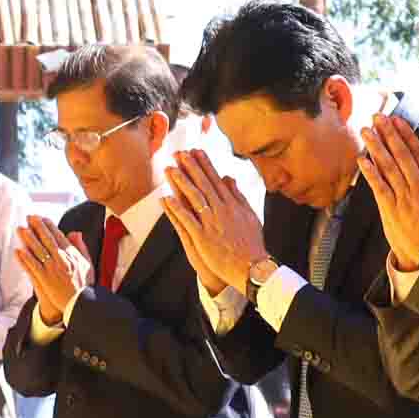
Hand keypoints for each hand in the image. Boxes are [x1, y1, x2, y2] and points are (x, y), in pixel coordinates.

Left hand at [15, 216, 93, 326]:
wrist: (80, 303)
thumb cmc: (84, 285)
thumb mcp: (87, 263)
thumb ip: (81, 247)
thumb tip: (75, 232)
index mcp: (71, 254)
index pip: (58, 236)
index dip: (49, 225)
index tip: (42, 218)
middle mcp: (61, 259)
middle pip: (47, 239)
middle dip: (37, 227)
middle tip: (29, 217)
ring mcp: (52, 269)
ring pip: (38, 250)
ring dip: (28, 239)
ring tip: (20, 229)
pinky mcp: (45, 279)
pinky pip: (33, 266)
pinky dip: (25, 258)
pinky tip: (18, 250)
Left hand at [162, 154, 270, 290]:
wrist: (252, 267)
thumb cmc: (252, 243)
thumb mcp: (249, 215)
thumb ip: (238, 196)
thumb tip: (229, 177)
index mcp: (232, 204)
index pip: (215, 180)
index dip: (204, 164)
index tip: (196, 150)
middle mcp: (221, 210)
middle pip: (203, 184)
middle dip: (190, 167)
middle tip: (179, 153)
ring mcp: (211, 223)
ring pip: (194, 198)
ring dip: (181, 182)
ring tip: (170, 169)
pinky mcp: (203, 238)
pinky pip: (187, 220)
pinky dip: (176, 209)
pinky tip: (166, 198)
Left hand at [356, 114, 418, 269]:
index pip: (418, 151)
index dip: (406, 134)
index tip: (397, 120)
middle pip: (401, 155)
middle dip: (388, 134)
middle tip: (377, 117)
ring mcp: (404, 199)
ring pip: (388, 168)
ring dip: (376, 147)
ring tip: (367, 131)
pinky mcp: (391, 211)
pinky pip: (379, 188)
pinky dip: (370, 173)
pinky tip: (363, 159)